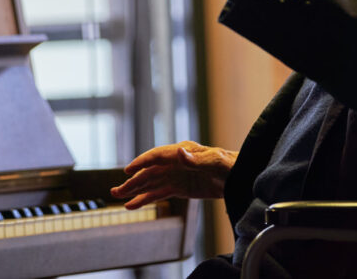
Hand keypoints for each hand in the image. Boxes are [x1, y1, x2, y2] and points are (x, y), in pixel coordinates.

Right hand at [110, 140, 237, 209]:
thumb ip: (197, 159)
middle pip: (149, 172)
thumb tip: (180, 152)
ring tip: (117, 197)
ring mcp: (176, 176)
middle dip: (132, 181)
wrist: (241, 176)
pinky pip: (159, 193)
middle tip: (115, 191)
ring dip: (134, 190)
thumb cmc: (231, 165)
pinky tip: (133, 204)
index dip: (141, 163)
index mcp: (182, 152)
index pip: (156, 157)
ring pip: (150, 184)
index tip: (127, 171)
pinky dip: (145, 199)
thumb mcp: (216, 161)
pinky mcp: (180, 188)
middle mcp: (175, 162)